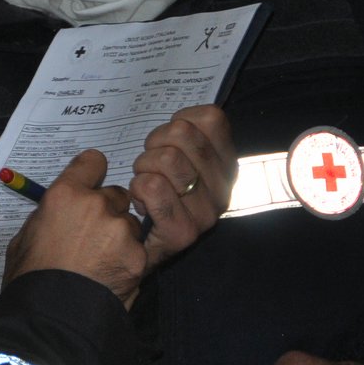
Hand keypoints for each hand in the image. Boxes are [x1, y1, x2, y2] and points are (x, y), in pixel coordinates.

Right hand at [2, 149, 146, 304]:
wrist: (50, 318)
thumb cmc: (29, 278)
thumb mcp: (25, 236)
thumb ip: (48, 215)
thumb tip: (59, 212)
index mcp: (64, 195)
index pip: (93, 161)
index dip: (93, 173)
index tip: (93, 182)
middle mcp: (96, 204)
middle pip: (115, 195)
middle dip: (108, 211)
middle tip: (94, 236)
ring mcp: (120, 230)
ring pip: (130, 223)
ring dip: (121, 236)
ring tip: (103, 262)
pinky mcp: (137, 256)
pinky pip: (138, 250)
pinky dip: (129, 261)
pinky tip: (112, 277)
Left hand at [128, 104, 235, 265]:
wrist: (137, 246)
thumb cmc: (155, 188)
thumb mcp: (178, 153)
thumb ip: (186, 132)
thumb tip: (179, 121)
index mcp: (227, 164)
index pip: (212, 118)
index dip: (180, 120)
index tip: (169, 141)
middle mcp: (224, 188)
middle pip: (183, 133)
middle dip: (155, 143)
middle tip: (150, 164)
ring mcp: (207, 213)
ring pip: (167, 158)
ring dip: (143, 166)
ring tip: (144, 181)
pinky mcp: (184, 232)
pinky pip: (153, 187)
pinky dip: (136, 188)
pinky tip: (140, 200)